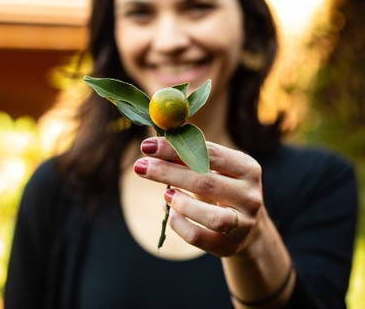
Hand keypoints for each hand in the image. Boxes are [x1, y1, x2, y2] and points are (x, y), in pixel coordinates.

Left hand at [134, 137, 262, 256]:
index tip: (147, 146)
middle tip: (140, 167)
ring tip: (165, 194)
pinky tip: (170, 213)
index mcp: (247, 167)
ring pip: (209, 215)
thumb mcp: (215, 170)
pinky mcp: (231, 245)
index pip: (209, 153)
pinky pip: (199, 237)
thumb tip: (154, 146)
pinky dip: (179, 224)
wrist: (248, 226)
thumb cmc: (223, 188)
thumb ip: (191, 158)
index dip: (176, 149)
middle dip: (167, 173)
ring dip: (180, 203)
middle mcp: (250, 195)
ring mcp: (244, 223)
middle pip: (204, 181)